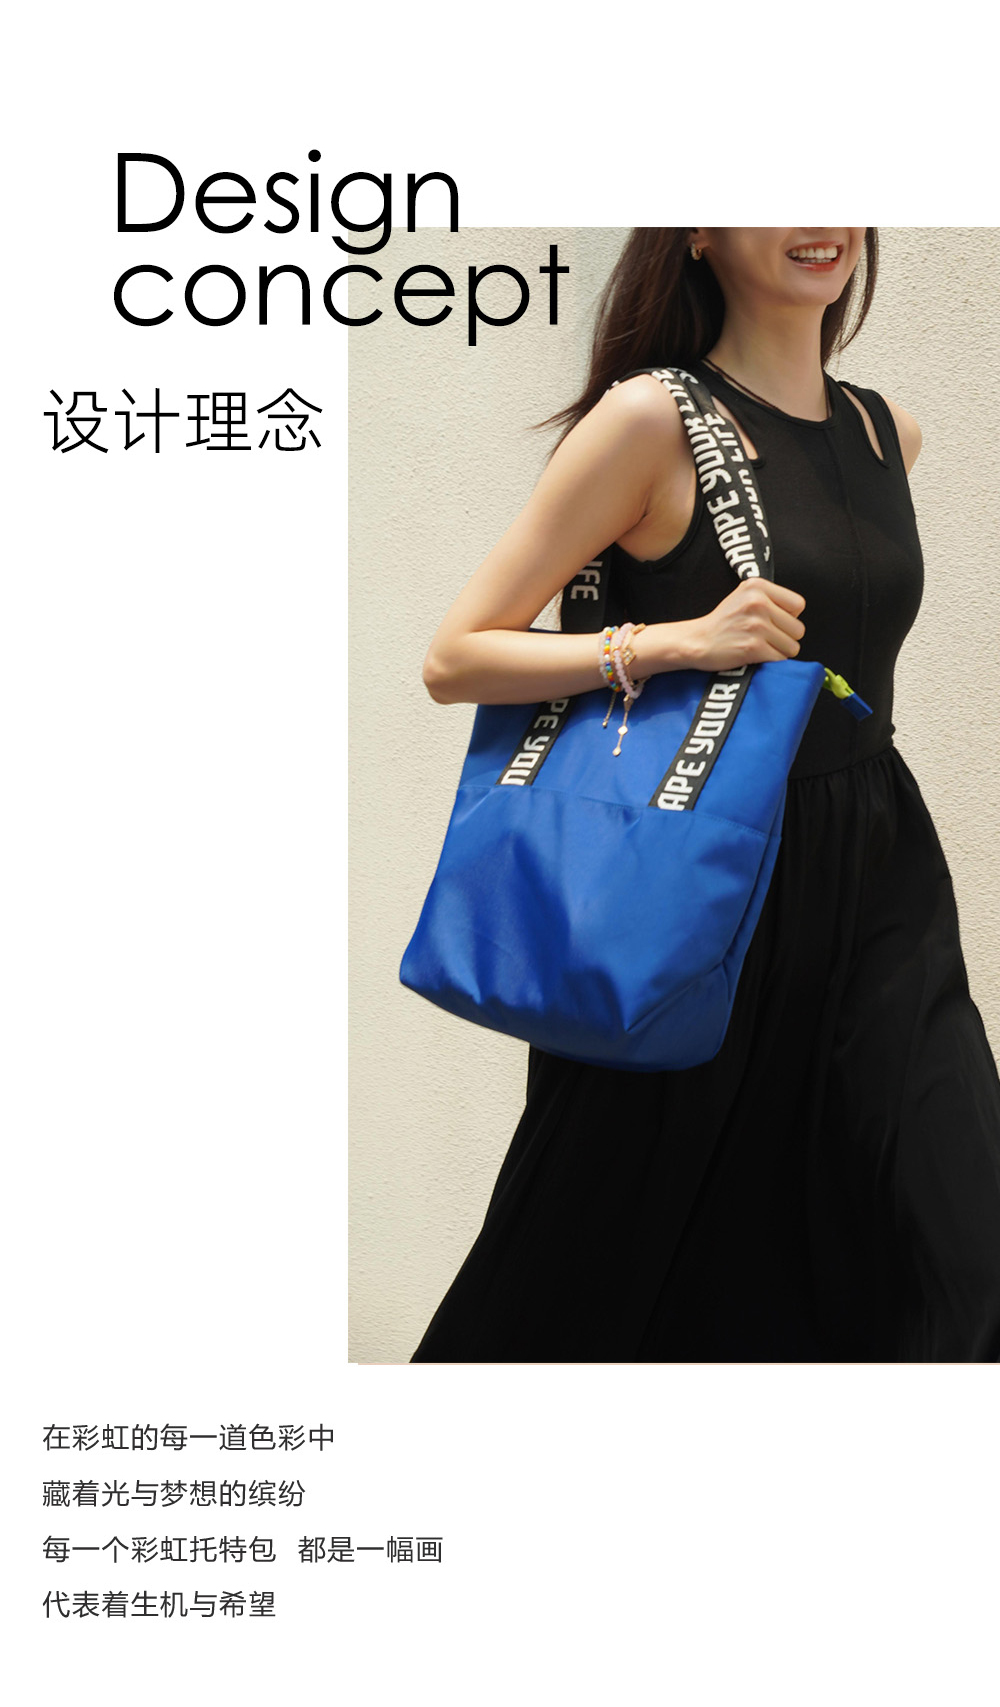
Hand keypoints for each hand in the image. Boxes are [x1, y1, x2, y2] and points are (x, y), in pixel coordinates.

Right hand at [686, 578, 805, 670]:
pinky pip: (780, 659)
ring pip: (792, 646)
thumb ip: (770, 598)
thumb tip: (797, 614)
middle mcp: (758, 602)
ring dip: (779, 651)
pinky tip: (755, 655)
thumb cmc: (723, 622)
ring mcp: (756, 625)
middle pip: (798, 629)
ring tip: (760, 646)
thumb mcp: (744, 596)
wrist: (697, 641)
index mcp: (757, 586)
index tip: (773, 621)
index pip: (798, 605)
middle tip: (765, 638)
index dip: (789, 617)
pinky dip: (770, 661)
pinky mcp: (753, 647)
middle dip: (785, 638)